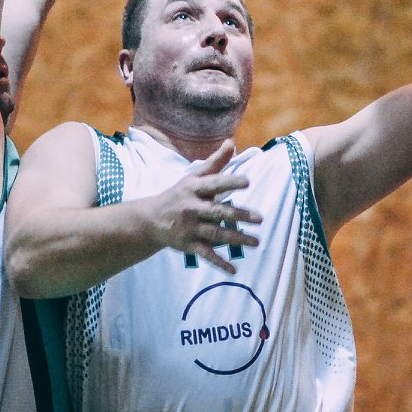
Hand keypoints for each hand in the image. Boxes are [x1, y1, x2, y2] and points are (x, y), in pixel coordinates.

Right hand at [140, 141, 261, 273]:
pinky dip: (219, 263)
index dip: (230, 183)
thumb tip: (231, 142)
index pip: (214, 184)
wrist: (151, 220)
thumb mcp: (193, 177)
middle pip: (218, 212)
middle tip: (260, 218)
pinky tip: (234, 270)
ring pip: (215, 234)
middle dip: (239, 216)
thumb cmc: (179, 194)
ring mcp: (189, 228)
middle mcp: (191, 208)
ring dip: (236, 239)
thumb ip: (215, 162)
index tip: (247, 182)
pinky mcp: (188, 245)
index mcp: (193, 189)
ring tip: (256, 242)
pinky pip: (206, 255)